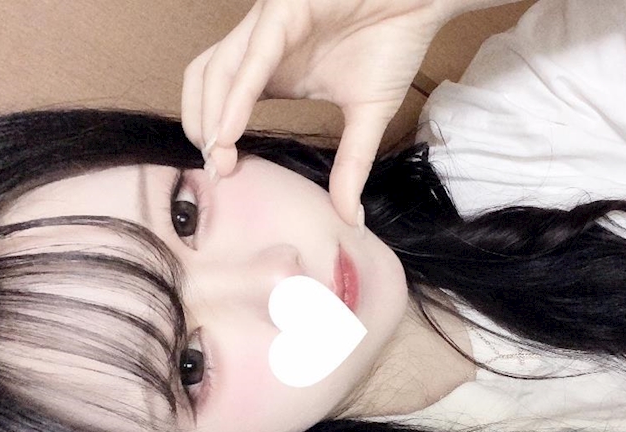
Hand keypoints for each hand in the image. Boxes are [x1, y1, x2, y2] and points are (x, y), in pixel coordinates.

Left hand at [182, 0, 448, 226]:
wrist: (423, 3)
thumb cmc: (393, 43)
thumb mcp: (367, 115)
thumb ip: (351, 164)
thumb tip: (349, 216)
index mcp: (274, 71)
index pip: (223, 101)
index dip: (217, 138)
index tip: (227, 174)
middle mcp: (263, 48)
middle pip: (204, 83)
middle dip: (202, 127)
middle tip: (217, 170)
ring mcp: (270, 26)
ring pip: (218, 69)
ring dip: (212, 115)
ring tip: (219, 154)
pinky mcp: (285, 9)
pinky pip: (254, 55)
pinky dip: (237, 94)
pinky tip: (230, 129)